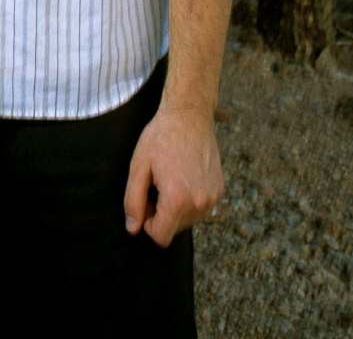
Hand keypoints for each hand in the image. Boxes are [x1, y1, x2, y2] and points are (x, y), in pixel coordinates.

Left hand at [123, 103, 223, 246]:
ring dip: (177, 207)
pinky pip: (200, 208)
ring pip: (188, 220)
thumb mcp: (138, 165)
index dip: (148, 223)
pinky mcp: (219, 191)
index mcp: (177, 199)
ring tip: (171, 178)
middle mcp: (199, 203)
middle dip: (162, 213)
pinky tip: (185, 175)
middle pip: (174, 229)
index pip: (161, 237)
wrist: (190, 115)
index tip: (146, 200)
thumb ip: (133, 200)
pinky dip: (190, 199)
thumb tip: (133, 228)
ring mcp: (212, 198)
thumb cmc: (161, 136)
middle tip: (157, 183)